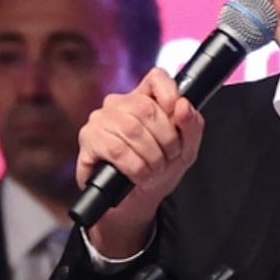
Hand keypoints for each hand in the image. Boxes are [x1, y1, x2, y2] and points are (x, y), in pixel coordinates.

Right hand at [76, 68, 203, 257]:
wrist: (135, 201)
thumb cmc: (157, 170)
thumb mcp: (184, 150)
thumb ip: (191, 126)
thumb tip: (183, 105)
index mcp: (144, 99)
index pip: (157, 78)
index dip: (170, 93)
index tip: (177, 116)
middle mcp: (119, 104)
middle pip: (147, 108)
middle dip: (166, 140)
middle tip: (168, 158)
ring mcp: (100, 119)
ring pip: (132, 129)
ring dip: (151, 156)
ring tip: (154, 170)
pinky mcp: (88, 140)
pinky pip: (116, 149)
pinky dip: (135, 167)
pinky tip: (139, 175)